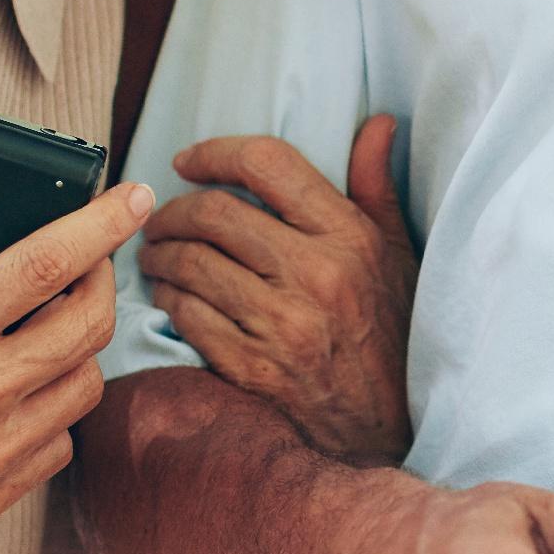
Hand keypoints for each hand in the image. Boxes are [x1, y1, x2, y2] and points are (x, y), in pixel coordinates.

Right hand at [0, 179, 149, 553]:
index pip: (46, 265)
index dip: (101, 224)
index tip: (132, 199)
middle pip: (90, 325)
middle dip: (104, 281)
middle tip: (90, 262)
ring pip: (86, 386)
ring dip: (83, 348)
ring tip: (58, 326)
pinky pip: (60, 444)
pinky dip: (57, 411)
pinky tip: (29, 393)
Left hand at [140, 116, 418, 464]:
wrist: (390, 429)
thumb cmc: (392, 333)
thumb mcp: (398, 254)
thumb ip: (377, 185)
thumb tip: (378, 124)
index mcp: (348, 236)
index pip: (267, 164)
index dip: (215, 152)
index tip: (188, 160)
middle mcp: (315, 274)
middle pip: (215, 212)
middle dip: (174, 210)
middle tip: (160, 217)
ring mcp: (282, 324)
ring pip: (192, 264)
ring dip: (160, 254)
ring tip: (155, 255)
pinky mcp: (254, 368)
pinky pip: (189, 317)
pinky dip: (168, 300)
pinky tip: (168, 296)